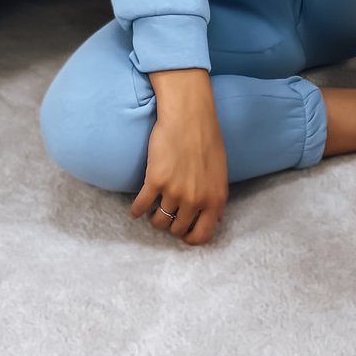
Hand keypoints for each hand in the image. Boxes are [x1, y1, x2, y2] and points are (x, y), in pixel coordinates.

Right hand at [130, 100, 228, 245]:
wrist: (189, 117)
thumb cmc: (207, 140)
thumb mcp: (220, 172)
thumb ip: (216, 198)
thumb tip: (217, 219)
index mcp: (215, 199)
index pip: (202, 235)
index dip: (190, 239)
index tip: (182, 235)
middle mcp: (195, 199)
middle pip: (177, 229)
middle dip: (171, 226)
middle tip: (166, 217)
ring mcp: (175, 191)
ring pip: (158, 220)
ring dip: (154, 218)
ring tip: (152, 211)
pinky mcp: (155, 180)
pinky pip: (141, 205)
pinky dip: (136, 210)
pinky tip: (134, 210)